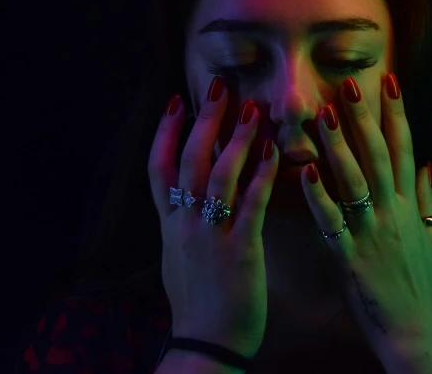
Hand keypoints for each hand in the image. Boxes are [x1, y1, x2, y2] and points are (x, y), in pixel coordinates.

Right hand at [148, 76, 278, 358]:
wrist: (205, 345)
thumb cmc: (196, 304)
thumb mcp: (176, 259)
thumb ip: (180, 225)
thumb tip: (184, 199)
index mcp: (169, 225)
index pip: (158, 167)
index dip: (165, 131)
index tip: (176, 100)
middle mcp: (184, 223)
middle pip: (188, 160)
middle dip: (203, 120)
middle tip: (218, 87)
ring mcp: (210, 235)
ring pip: (218, 175)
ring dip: (235, 138)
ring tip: (250, 108)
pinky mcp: (239, 249)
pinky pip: (249, 203)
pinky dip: (260, 174)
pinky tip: (273, 151)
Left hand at [301, 74, 431, 354]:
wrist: (415, 328)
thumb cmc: (422, 283)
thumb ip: (427, 199)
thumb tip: (428, 163)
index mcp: (410, 205)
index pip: (405, 149)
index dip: (397, 113)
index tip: (388, 81)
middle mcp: (393, 211)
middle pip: (379, 156)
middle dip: (364, 118)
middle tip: (348, 85)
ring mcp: (371, 231)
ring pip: (355, 180)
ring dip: (340, 146)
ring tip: (325, 114)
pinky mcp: (350, 255)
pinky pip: (332, 220)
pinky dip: (319, 195)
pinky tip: (305, 171)